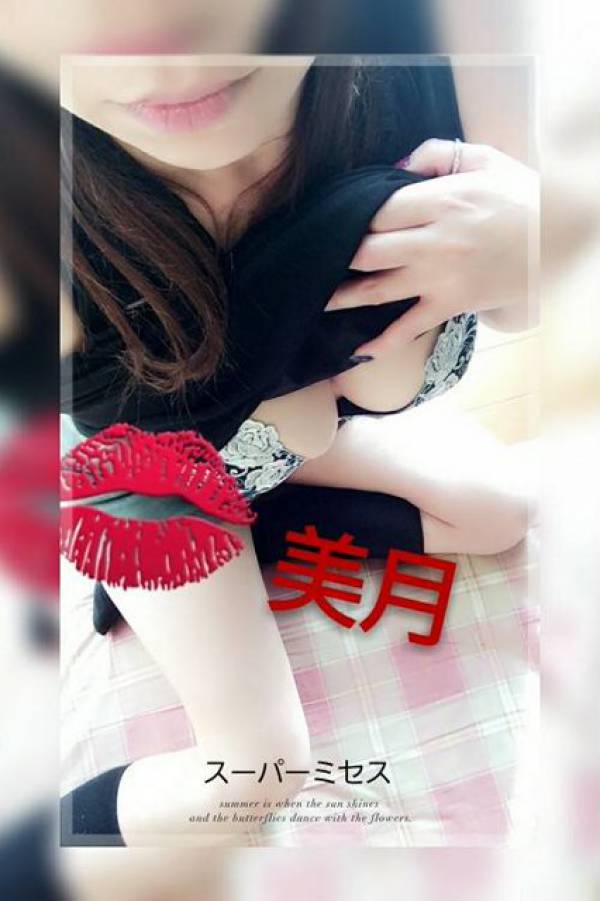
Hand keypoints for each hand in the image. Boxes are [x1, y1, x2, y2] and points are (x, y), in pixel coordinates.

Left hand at [326, 139, 538, 356]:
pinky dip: (383, 342)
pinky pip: (411, 327)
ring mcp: (440, 277)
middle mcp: (434, 241)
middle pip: (368, 251)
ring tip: (315, 300)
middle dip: (337, 257)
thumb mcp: (484, 160)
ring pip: (378, 290)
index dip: (350, 218)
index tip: (330, 223)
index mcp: (440, 201)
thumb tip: (396, 167)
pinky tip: (359, 350)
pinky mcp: (451, 304)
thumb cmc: (520, 196)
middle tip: (313, 261)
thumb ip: (435, 156)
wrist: (560, 238)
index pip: (377, 211)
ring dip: (342, 297)